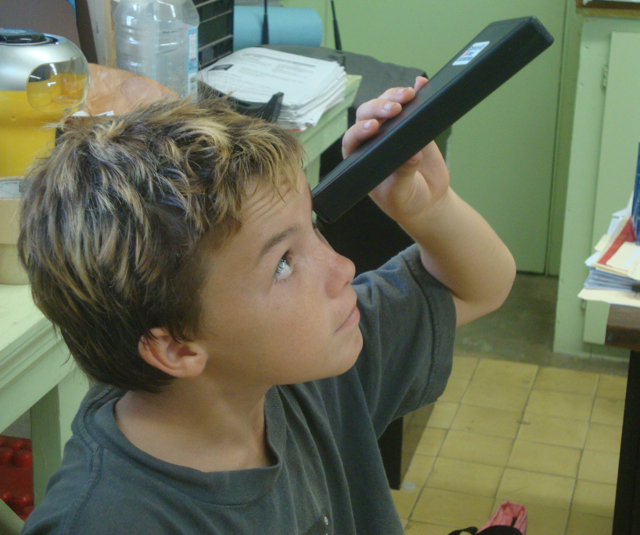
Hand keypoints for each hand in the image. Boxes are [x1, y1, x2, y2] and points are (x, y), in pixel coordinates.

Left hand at [341, 77, 450, 225]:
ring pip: (386, 104)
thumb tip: (412, 155)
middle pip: (368, 114)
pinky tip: (421, 84)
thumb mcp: (400, 192)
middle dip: (379, 107)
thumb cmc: (404, 200)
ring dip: (395, 96)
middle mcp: (372, 139)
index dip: (360, 130)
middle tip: (395, 109)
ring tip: (409, 95)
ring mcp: (392, 129)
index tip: (373, 127)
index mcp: (359, 157)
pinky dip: (416, 91)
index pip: (353, 138)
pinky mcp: (411, 124)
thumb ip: (402, 175)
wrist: (426, 200)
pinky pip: (411, 104)